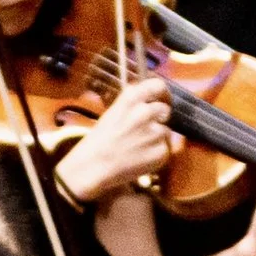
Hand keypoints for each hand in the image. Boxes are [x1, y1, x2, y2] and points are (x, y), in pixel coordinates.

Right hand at [55, 75, 175, 201]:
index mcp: (132, 99)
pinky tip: (139, 159)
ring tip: (138, 148)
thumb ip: (132, 103)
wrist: (90, 168)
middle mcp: (145, 112)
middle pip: (165, 110)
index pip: (158, 86)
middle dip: (158, 119)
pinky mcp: (160, 151)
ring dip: (156, 138)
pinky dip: (155, 155)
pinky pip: (164, 149)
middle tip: (144, 130)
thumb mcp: (112, 113)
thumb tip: (149, 98)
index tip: (160, 100)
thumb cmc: (97, 142)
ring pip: (165, 131)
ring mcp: (154, 132)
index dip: (161, 94)